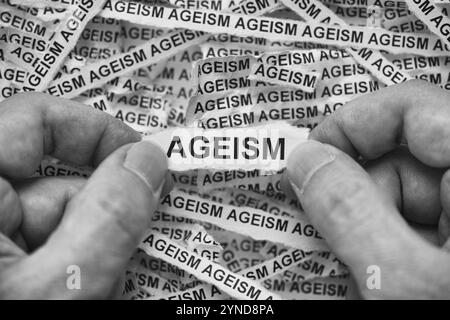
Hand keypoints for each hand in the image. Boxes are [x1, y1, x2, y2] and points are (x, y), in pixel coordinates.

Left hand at [0, 93, 168, 298]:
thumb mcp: (59, 285)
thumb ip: (108, 219)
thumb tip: (149, 162)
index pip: (33, 120)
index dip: (96, 130)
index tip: (142, 156)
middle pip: (56, 185)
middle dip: (103, 218)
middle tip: (129, 250)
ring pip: (58, 224)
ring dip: (93, 253)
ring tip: (97, 292)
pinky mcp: (0, 263)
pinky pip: (45, 251)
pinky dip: (75, 270)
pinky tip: (84, 294)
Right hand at [285, 80, 449, 298]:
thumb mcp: (402, 281)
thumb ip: (346, 209)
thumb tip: (302, 160)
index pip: (411, 109)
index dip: (350, 125)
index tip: (306, 161)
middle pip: (405, 155)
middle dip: (357, 189)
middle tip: (326, 233)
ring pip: (406, 194)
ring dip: (371, 226)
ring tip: (369, 274)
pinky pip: (419, 223)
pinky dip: (391, 245)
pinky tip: (386, 276)